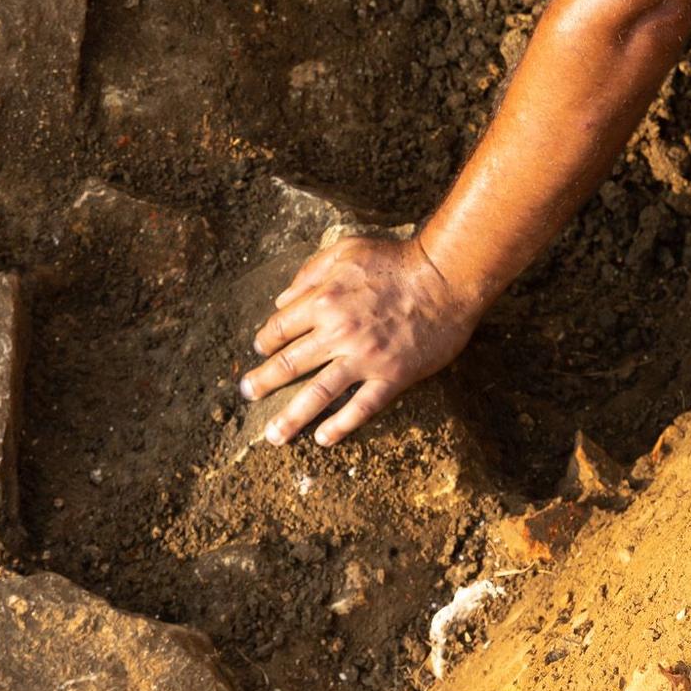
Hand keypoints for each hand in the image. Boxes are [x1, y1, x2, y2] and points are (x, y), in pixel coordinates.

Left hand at [239, 234, 479, 447]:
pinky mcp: (391, 376)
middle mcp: (338, 332)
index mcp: (324, 300)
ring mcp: (364, 357)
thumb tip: (281, 300)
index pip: (281, 327)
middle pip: (289, 364)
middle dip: (263, 382)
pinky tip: (323, 439)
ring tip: (273, 436)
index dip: (265, 340)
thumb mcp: (346, 251)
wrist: (444, 277)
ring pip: (318, 393)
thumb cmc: (394, 260)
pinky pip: (361, 407)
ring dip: (291, 417)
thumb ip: (310, 273)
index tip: (260, 350)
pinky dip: (341, 425)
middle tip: (246, 395)